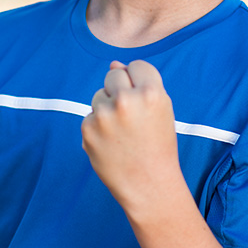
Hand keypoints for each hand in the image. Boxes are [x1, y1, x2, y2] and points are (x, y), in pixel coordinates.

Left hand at [81, 61, 181, 209]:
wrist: (149, 184)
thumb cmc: (157, 144)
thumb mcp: (160, 110)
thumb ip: (139, 83)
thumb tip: (113, 63)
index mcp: (151, 93)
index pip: (136, 66)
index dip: (140, 82)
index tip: (144, 101)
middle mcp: (126, 100)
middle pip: (113, 75)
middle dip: (119, 91)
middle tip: (132, 117)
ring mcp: (104, 115)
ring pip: (98, 95)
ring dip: (107, 108)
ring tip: (123, 132)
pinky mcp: (88, 129)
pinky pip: (90, 115)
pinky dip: (98, 127)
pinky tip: (112, 143)